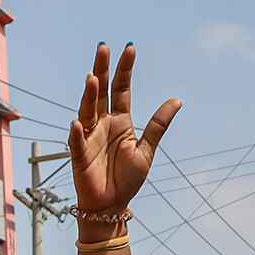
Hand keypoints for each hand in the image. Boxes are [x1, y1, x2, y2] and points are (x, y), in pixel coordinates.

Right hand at [69, 43, 181, 233]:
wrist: (111, 206)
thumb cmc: (127, 180)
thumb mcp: (147, 150)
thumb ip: (158, 125)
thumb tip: (177, 100)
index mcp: (121, 121)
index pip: (121, 90)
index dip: (125, 70)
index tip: (130, 49)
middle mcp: (103, 124)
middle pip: (101, 92)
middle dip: (102, 70)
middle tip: (103, 47)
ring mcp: (89, 138)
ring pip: (88, 111)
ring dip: (89, 95)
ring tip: (92, 77)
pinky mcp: (79, 156)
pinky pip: (77, 143)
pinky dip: (77, 133)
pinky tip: (78, 122)